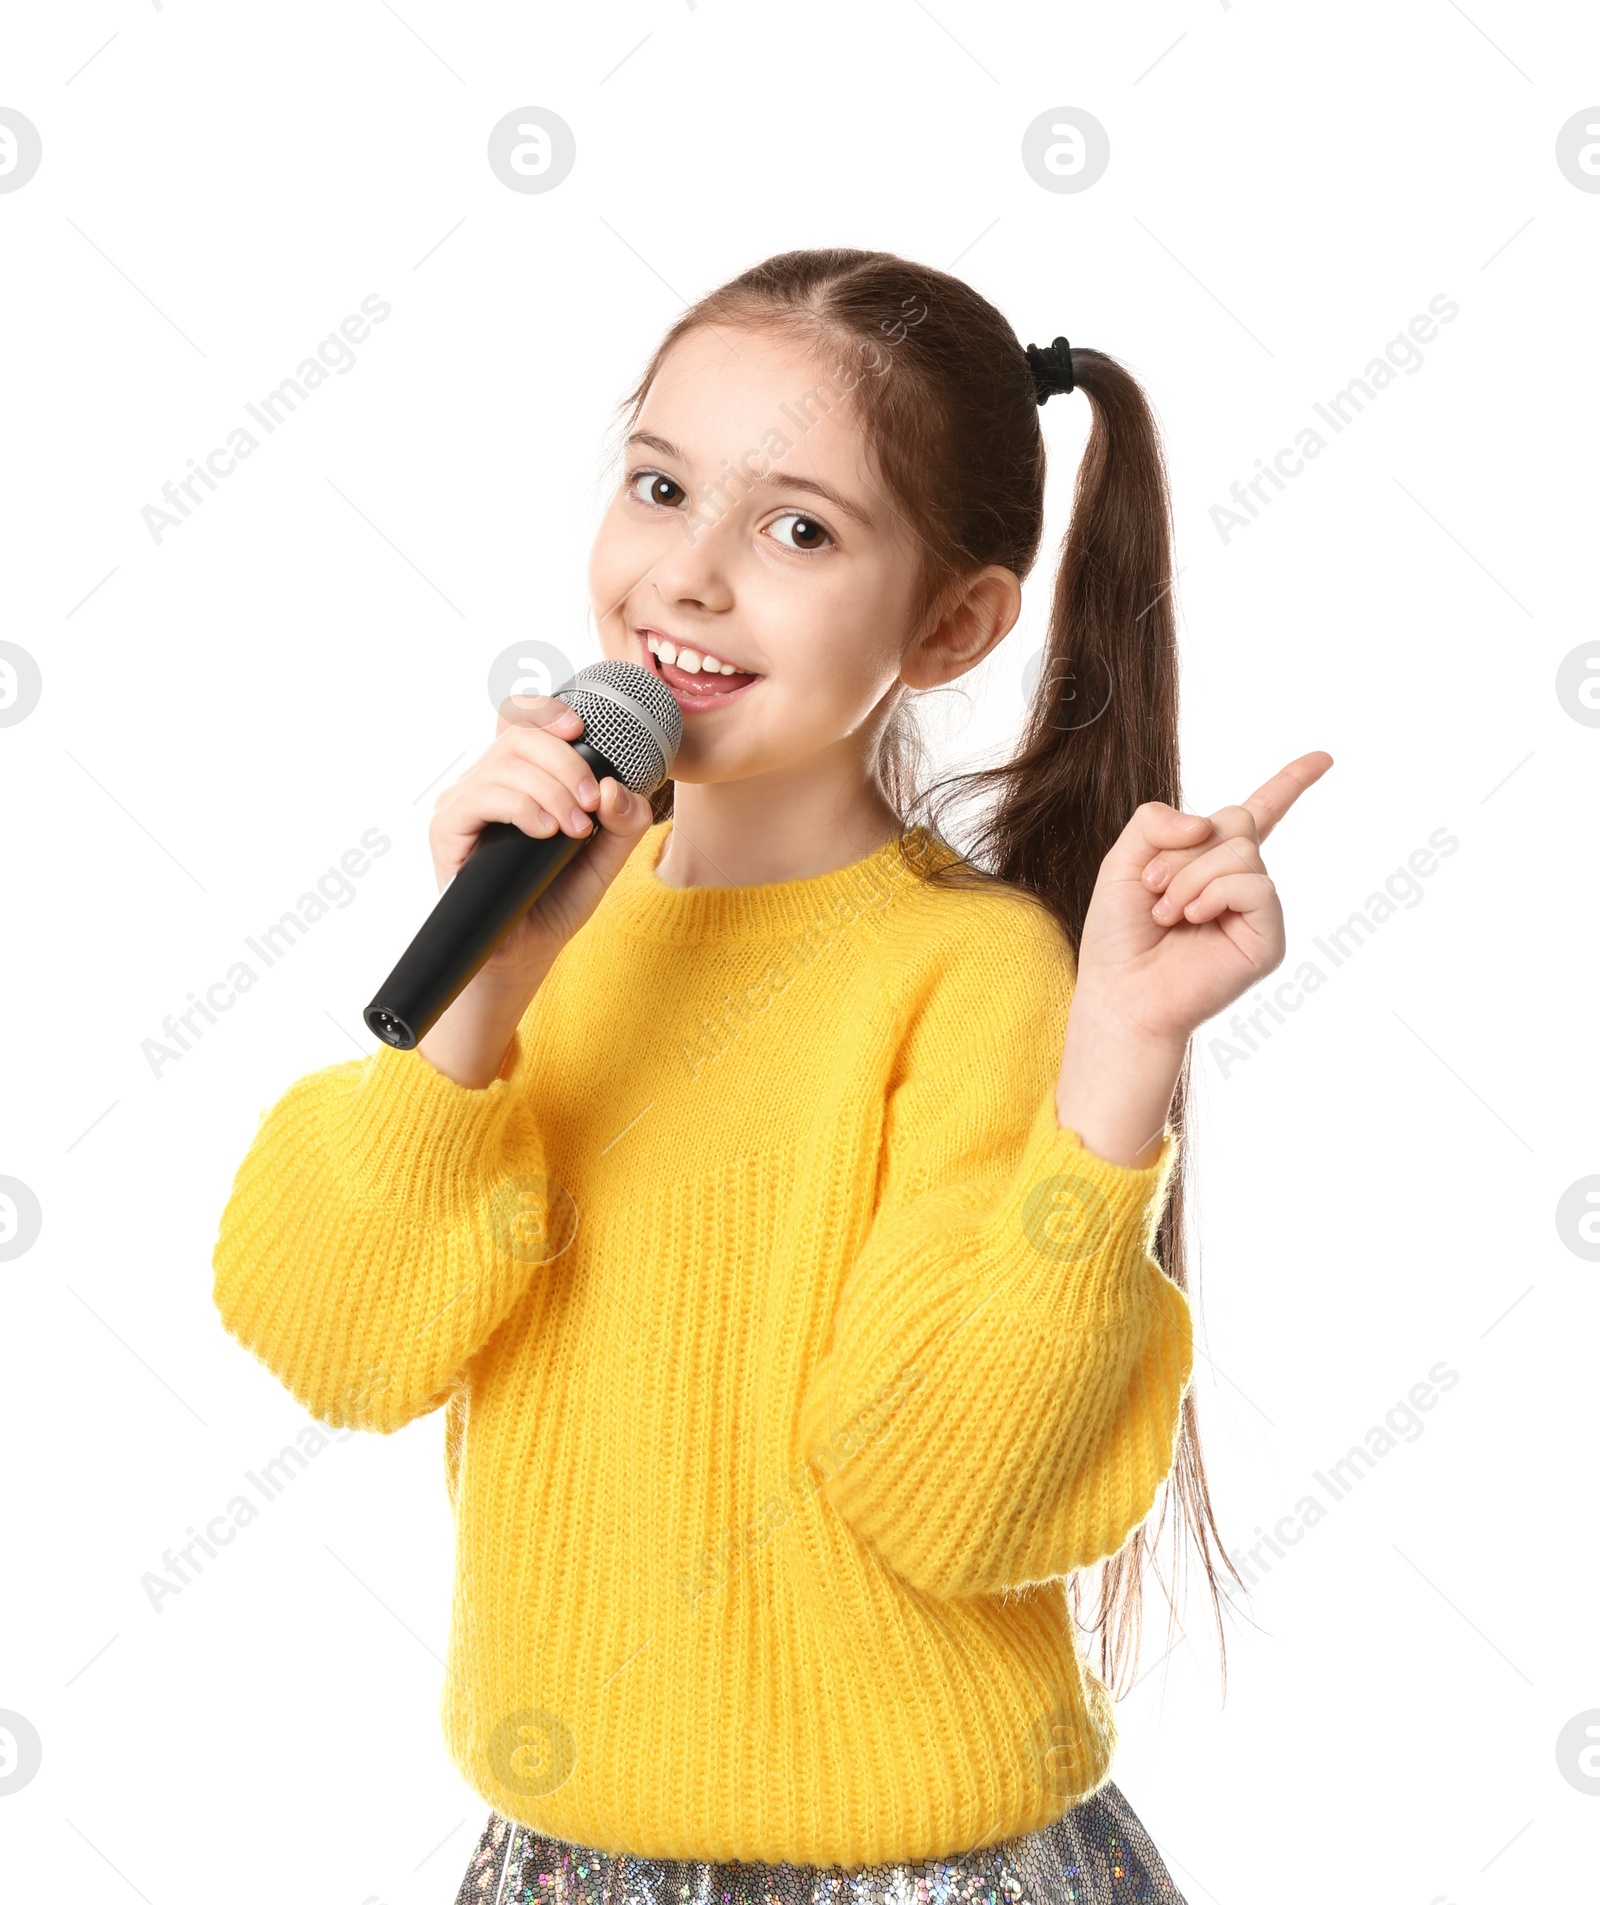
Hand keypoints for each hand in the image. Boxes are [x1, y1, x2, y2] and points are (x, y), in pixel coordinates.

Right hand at [429, 693, 656, 980]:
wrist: (524, 952)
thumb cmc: (556, 899)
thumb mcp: (605, 859)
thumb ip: (624, 823)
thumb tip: (616, 787)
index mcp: (518, 777)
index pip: (520, 720)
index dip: (545, 711)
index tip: (580, 729)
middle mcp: (485, 782)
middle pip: (519, 736)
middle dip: (566, 762)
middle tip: (592, 802)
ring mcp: (462, 804)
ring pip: (503, 765)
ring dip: (550, 790)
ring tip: (575, 829)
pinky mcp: (446, 831)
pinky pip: (480, 798)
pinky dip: (521, 807)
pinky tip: (545, 831)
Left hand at [1070, 752, 1333, 1048]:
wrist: (1119, 992)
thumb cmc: (1118, 934)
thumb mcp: (1121, 859)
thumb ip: (1155, 820)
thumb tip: (1210, 823)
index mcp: (1210, 861)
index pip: (1259, 813)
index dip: (1291, 783)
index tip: (1324, 757)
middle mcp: (1240, 882)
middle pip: (1237, 819)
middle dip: (1183, 848)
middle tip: (1153, 887)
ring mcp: (1257, 909)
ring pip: (1241, 850)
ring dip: (1189, 876)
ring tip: (1168, 913)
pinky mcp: (1268, 937)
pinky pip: (1254, 885)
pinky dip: (1214, 894)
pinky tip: (1193, 921)